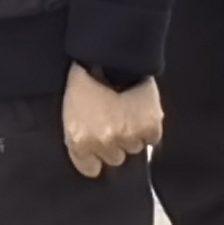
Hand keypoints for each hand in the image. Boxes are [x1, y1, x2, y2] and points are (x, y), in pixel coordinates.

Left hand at [62, 63, 162, 177]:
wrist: (110, 56)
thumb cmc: (86, 78)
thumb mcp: (71, 110)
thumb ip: (80, 136)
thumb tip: (93, 156)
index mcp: (79, 140)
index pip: (89, 168)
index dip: (96, 158)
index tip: (99, 150)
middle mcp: (103, 143)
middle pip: (115, 158)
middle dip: (115, 142)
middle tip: (115, 120)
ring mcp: (128, 137)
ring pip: (134, 148)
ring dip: (133, 134)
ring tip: (128, 111)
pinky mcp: (149, 128)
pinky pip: (152, 138)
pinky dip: (149, 127)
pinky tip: (142, 110)